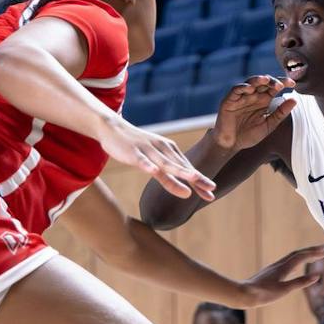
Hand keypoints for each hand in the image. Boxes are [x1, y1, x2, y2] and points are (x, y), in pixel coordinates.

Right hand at [96, 116, 215, 199]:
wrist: (113, 128)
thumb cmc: (137, 147)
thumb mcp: (155, 159)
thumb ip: (168, 174)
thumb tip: (183, 188)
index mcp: (170, 152)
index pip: (187, 169)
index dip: (199, 183)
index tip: (211, 196)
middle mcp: (163, 150)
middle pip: (181, 167)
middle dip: (196, 179)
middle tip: (211, 189)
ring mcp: (148, 150)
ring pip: (165, 163)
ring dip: (179, 171)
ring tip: (193, 178)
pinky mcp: (133, 152)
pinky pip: (141, 160)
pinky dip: (147, 165)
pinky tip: (153, 171)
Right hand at [212, 75, 296, 150]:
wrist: (231, 144)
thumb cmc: (249, 134)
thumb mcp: (268, 125)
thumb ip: (280, 113)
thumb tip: (294, 100)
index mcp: (263, 100)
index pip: (274, 87)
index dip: (283, 83)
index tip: (293, 84)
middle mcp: (253, 96)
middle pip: (263, 82)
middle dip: (272, 81)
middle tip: (280, 85)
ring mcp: (241, 97)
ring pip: (250, 82)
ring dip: (258, 79)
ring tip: (266, 80)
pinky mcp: (229, 100)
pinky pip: (236, 90)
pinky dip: (242, 87)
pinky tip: (250, 88)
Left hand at [235, 246, 323, 305]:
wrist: (243, 294)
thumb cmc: (263, 294)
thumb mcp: (284, 290)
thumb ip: (300, 282)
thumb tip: (316, 276)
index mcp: (283, 267)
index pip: (301, 256)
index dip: (313, 253)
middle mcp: (279, 265)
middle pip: (297, 254)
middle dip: (310, 251)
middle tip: (322, 249)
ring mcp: (274, 268)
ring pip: (291, 258)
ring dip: (303, 255)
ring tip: (313, 256)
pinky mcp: (271, 273)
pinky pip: (286, 264)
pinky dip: (295, 263)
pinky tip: (295, 268)